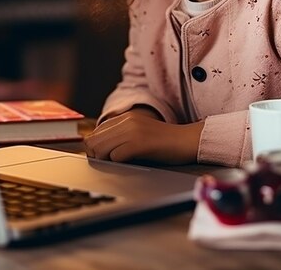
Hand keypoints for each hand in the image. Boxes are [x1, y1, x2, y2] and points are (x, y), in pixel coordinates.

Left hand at [84, 108, 203, 164]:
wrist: (186, 140)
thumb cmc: (164, 142)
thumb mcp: (140, 131)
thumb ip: (123, 134)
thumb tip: (100, 148)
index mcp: (126, 117)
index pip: (97, 131)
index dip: (95, 146)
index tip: (102, 156)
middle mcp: (127, 121)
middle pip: (94, 141)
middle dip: (97, 155)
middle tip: (107, 163)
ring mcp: (132, 131)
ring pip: (101, 149)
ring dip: (106, 159)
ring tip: (118, 163)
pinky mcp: (139, 144)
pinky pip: (115, 156)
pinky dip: (118, 163)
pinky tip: (130, 162)